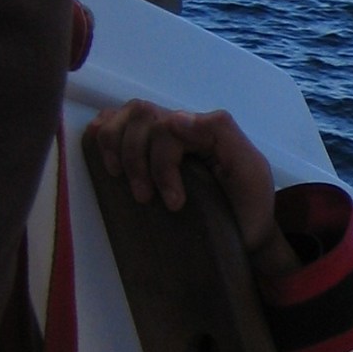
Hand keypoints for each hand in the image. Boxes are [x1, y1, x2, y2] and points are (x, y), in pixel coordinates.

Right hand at [86, 102, 299, 278]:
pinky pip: (113, 126)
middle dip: (136, 159)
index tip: (174, 204)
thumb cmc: (246, 208)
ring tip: (122, 181)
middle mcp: (181, 127)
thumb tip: (176, 117)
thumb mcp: (249, 170)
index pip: (169, 125)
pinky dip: (103, 135)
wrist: (244, 235)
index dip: (163, 164)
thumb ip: (223, 134)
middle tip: (145, 198)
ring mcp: (160, 137)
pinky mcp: (143, 152)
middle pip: (143, 116)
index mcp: (206, 129)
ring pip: (125, 117)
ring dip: (116, 148)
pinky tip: (107, 158)